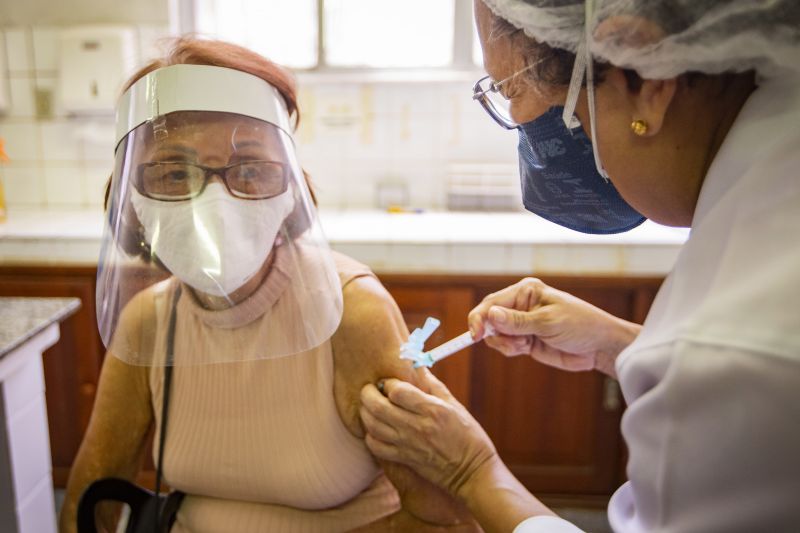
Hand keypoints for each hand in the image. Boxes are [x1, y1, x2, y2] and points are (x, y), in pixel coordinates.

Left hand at [360, 369, 497, 499]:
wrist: (472, 471)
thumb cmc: (468, 435)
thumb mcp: (454, 405)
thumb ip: (432, 385)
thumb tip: (417, 365)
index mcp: (432, 410)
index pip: (397, 391)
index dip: (389, 383)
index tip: (390, 382)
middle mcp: (417, 427)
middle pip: (378, 407)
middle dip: (368, 394)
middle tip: (369, 389)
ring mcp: (409, 445)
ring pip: (373, 426)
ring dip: (365, 413)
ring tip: (368, 406)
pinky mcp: (404, 459)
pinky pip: (376, 447)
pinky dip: (370, 436)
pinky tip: (375, 429)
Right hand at [469, 277, 638, 376]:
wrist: (600, 346)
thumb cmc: (580, 325)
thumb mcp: (548, 323)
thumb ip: (517, 321)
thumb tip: (490, 315)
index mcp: (525, 291)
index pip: (492, 303)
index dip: (479, 319)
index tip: (475, 336)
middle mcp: (520, 305)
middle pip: (488, 319)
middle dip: (495, 334)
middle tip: (514, 343)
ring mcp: (521, 323)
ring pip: (495, 335)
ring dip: (505, 344)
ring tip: (526, 345)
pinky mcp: (525, 340)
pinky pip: (505, 346)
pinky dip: (510, 350)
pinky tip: (528, 348)